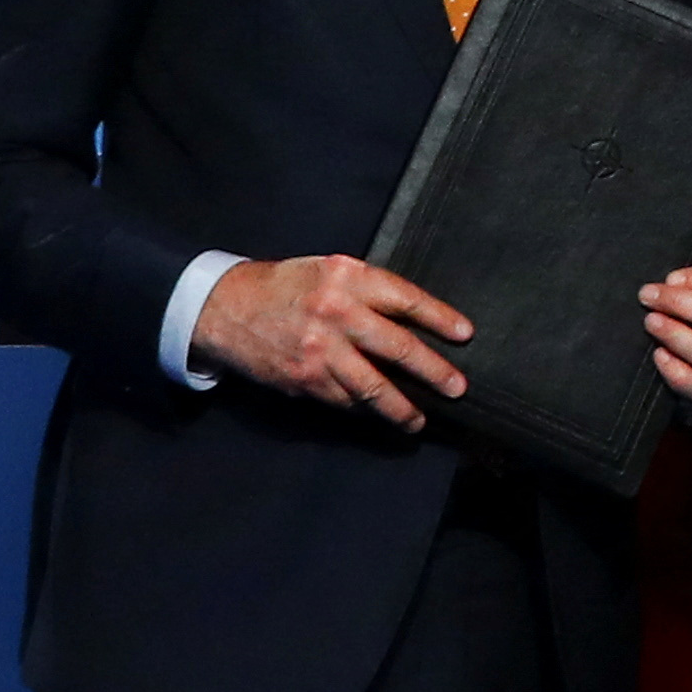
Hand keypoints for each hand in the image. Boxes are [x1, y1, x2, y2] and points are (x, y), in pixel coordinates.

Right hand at [193, 254, 470, 428]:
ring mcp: (318, 351)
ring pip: (371, 387)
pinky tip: (378, 415)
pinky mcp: (303, 379)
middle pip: (397, 348)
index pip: (406, 300)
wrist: (225, 307)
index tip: (466, 336)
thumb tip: (418, 318)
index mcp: (348, 279)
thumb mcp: (330, 271)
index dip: (440, 319)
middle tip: (457, 388)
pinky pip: (343, 400)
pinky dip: (363, 409)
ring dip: (400, 407)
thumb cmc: (288, 286)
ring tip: (419, 420)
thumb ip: (370, 290)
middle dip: (433, 372)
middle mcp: (336, 314)